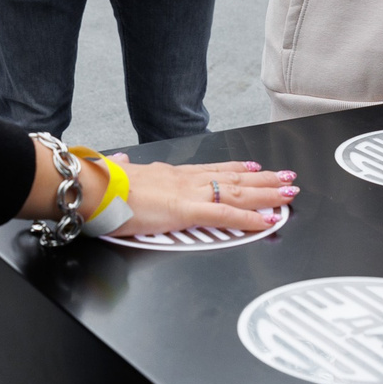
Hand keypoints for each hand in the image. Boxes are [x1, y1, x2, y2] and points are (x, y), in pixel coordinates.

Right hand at [112, 157, 294, 235]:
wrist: (94, 188)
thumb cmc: (101, 186)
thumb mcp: (117, 173)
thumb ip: (123, 170)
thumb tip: (118, 163)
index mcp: (170, 174)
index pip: (212, 169)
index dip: (237, 168)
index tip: (255, 167)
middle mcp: (185, 179)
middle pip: (233, 178)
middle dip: (263, 180)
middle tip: (287, 178)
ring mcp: (188, 193)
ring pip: (238, 192)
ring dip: (267, 194)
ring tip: (289, 194)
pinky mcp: (186, 211)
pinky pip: (226, 216)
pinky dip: (250, 219)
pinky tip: (268, 220)